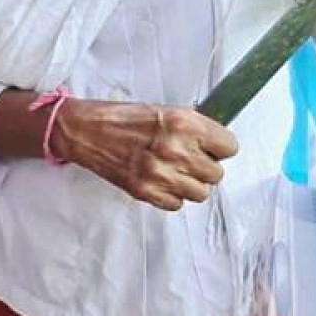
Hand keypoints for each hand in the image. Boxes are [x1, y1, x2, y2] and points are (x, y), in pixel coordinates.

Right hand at [50, 101, 238, 211]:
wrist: (86, 131)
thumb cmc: (122, 118)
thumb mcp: (164, 111)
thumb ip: (193, 128)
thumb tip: (216, 143)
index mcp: (184, 123)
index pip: (229, 147)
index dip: (221, 147)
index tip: (212, 147)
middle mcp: (176, 149)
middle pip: (216, 174)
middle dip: (205, 166)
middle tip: (189, 158)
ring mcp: (161, 174)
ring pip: (200, 193)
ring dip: (191, 183)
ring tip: (175, 171)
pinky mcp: (147, 192)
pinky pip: (177, 204)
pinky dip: (172, 195)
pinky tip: (161, 180)